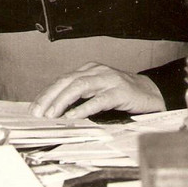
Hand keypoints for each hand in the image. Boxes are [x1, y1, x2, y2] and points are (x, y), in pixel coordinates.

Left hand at [30, 62, 165, 119]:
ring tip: (51, 114)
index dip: (47, 93)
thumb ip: (81, 96)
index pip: (62, 80)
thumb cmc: (122, 94)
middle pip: (67, 81)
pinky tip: (73, 116)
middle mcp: (97, 71)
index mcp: (89, 70)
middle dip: (50, 97)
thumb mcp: (98, 91)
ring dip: (63, 101)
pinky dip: (84, 108)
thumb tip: (56, 109)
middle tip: (38, 113)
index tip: (35, 108)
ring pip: (80, 87)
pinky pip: (99, 100)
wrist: (152, 93)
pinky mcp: (120, 92)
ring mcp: (109, 80)